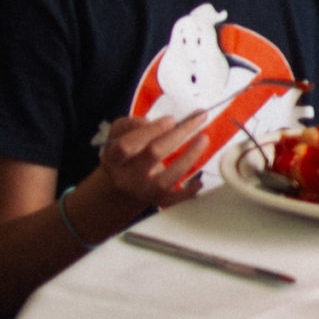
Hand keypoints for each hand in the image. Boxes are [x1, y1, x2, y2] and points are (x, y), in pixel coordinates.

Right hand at [95, 111, 214, 210]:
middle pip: (153, 154)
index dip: (150, 131)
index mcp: (114, 159)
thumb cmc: (124, 154)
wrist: (121, 187)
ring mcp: (144, 191)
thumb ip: (130, 124)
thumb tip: (150, 123)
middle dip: (177, 134)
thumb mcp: (118, 135)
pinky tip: (200, 181)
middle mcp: (127, 177)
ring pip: (167, 177)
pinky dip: (189, 190)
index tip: (172, 119)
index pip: (128, 145)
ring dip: (189, 157)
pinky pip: (176, 197)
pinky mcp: (158, 200)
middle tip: (198, 119)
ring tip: (204, 139)